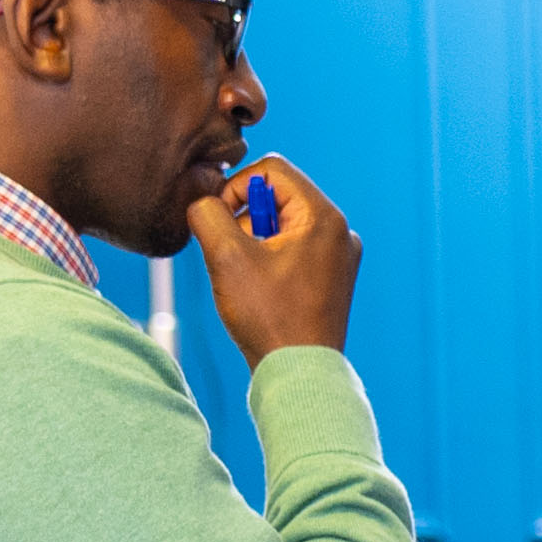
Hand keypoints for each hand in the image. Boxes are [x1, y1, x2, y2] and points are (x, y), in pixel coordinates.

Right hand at [185, 153, 360, 362]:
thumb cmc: (269, 317)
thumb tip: (202, 200)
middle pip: (278, 195)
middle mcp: (339, 231)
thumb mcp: (226, 257)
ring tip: (246, 273)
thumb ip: (207, 213)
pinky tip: (258, 286)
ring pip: (282, 222)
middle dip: (244, 216)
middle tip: (233, 252)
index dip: (236, 187)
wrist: (300, 373)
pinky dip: (267, 256)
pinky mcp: (331, 277)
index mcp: (324, 217)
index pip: (272, 169)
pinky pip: (292, 247)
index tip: (220, 220)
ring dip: (252, 238)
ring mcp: (339, 256)